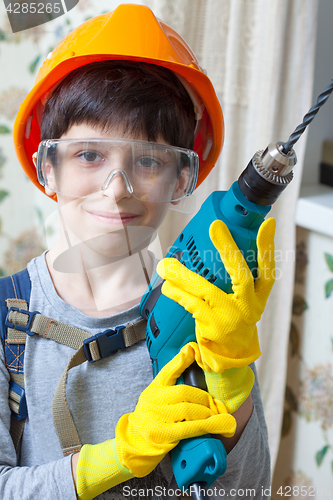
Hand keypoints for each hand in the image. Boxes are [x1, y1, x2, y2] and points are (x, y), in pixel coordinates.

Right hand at [75, 342, 235, 499]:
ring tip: (217, 415)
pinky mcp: (164, 434)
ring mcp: (158, 417)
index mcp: (154, 388)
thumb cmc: (151, 417)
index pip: (168, 370)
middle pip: (185, 392)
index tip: (193, 348)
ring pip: (189, 409)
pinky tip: (218, 425)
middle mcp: (154, 400)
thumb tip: (194, 367)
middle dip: (205, 398)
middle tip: (216, 403)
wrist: (134, 442)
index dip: (181, 359)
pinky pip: (190, 428)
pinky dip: (208, 425)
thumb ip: (172, 385)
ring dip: (208, 412)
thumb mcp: (156, 396)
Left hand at [156, 218, 275, 374]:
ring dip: (184, 275)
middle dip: (229, 248)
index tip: (268, 224)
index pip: (268, 268)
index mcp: (259, 296)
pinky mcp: (214, 327)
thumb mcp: (242, 301)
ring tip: (167, 264)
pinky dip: (178, 294)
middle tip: (216, 226)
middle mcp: (249, 305)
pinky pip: (193, 305)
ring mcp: (231, 317)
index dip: (268, 247)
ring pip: (206, 290)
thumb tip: (215, 248)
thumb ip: (235, 279)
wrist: (230, 358)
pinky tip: (167, 287)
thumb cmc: (232, 321)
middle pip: (242, 274)